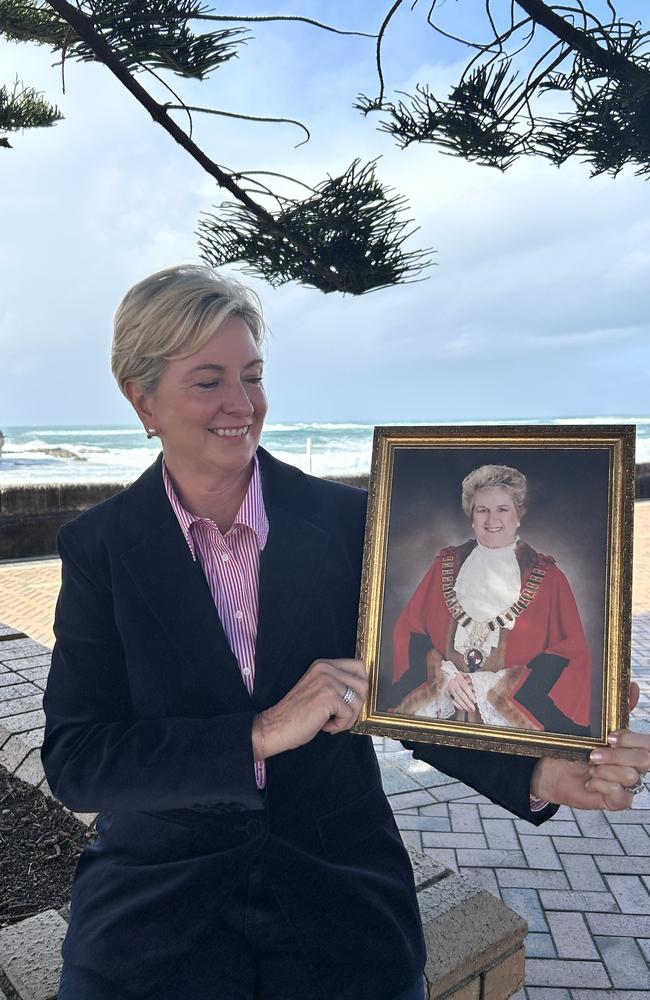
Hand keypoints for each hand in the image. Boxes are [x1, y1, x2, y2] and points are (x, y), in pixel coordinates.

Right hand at [252, 658, 367, 760]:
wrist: (276, 726)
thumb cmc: (297, 714)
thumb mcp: (318, 689)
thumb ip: (337, 684)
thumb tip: (362, 691)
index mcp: (323, 665)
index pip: (358, 666)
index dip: (360, 686)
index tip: (351, 701)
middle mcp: (326, 668)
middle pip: (363, 684)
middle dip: (356, 705)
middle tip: (341, 715)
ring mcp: (327, 681)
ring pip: (358, 701)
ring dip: (347, 718)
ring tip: (331, 722)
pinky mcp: (328, 697)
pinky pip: (349, 715)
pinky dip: (340, 726)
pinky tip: (325, 726)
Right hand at [445, 672, 475, 712]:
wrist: (448, 676)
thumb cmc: (460, 678)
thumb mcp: (465, 676)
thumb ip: (471, 681)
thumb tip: (476, 688)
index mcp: (459, 678)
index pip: (465, 687)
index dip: (470, 694)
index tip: (474, 701)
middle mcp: (453, 682)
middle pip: (461, 694)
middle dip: (467, 702)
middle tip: (473, 708)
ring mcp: (448, 688)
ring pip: (456, 698)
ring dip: (463, 705)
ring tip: (469, 710)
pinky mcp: (445, 693)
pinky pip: (451, 700)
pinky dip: (457, 705)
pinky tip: (462, 708)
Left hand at [531, 682, 648, 810]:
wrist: (551, 769)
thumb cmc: (574, 747)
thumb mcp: (592, 728)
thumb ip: (615, 711)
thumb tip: (633, 686)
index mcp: (631, 747)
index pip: (649, 745)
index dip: (634, 739)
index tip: (610, 737)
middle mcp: (633, 766)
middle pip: (644, 760)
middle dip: (617, 756)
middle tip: (593, 754)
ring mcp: (626, 784)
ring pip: (631, 777)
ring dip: (606, 771)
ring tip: (589, 768)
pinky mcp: (616, 801)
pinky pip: (623, 798)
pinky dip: (603, 787)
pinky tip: (589, 782)